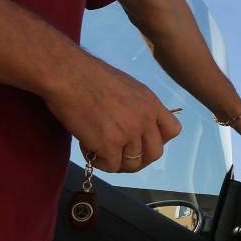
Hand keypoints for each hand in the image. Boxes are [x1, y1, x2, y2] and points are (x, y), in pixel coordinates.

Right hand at [42, 51, 182, 172]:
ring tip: (97, 148)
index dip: (158, 140)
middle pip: (154, 153)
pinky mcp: (110, 144)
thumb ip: (137, 107)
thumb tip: (134, 126)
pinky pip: (111, 166)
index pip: (172, 130)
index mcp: (151, 103)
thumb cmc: (88, 76)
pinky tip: (88, 148)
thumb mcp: (126, 87)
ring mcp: (129, 132)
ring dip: (115, 161)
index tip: (141, 141)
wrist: (68, 74)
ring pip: (132, 164)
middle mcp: (145, 118)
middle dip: (138, 159)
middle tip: (119, 156)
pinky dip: (99, 162)